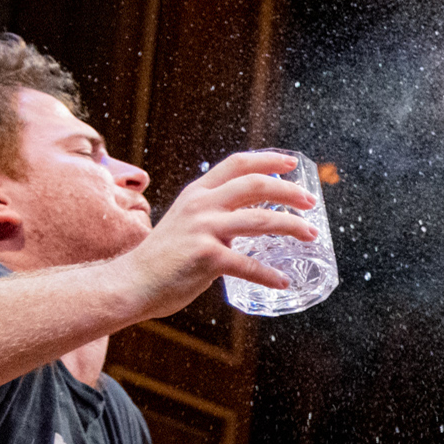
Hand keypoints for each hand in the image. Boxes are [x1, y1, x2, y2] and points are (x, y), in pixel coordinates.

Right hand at [115, 149, 319, 319]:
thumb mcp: (187, 222)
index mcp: (198, 193)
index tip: (292, 163)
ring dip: (292, 227)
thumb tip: (251, 217)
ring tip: (311, 236)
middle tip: (311, 202)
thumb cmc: (164, 257)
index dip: (267, 160)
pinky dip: (269, 274)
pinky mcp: (206, 258)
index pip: (237, 164)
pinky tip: (282, 281)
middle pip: (255, 185)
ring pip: (260, 220)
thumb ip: (214, 215)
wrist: (132, 283)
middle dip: (289, 192)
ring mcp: (203, 230)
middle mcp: (201, 205)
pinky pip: (248, 265)